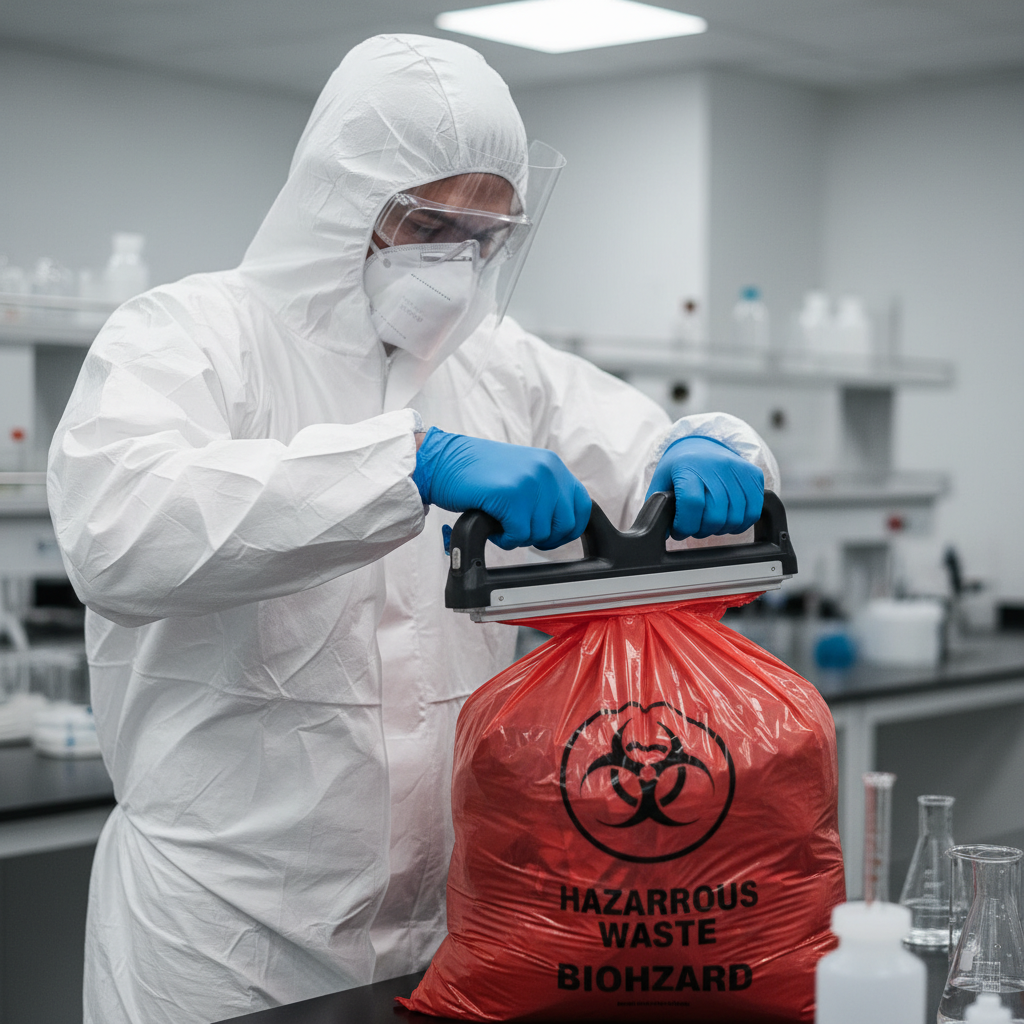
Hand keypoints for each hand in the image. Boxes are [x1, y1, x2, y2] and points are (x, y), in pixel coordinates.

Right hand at [413, 428, 591, 549]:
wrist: (443, 461)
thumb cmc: (478, 471)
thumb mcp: (523, 471)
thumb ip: (546, 490)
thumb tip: (564, 522)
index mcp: (552, 464)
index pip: (582, 505)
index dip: (569, 528)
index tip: (551, 536)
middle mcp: (546, 470)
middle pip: (565, 524)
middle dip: (543, 537)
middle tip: (520, 530)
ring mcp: (530, 482)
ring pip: (540, 533)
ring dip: (519, 536)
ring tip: (501, 521)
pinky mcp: (511, 496)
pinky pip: (519, 536)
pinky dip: (504, 539)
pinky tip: (493, 526)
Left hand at [646, 436, 762, 539]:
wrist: (701, 445)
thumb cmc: (679, 469)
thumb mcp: (661, 483)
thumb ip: (658, 507)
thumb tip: (659, 534)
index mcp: (688, 466)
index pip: (692, 502)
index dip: (685, 525)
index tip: (679, 530)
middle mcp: (715, 465)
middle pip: (715, 514)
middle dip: (702, 530)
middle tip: (694, 527)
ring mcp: (737, 468)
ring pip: (736, 517)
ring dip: (721, 529)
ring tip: (709, 522)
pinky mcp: (753, 474)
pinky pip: (753, 511)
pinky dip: (741, 524)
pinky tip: (727, 520)